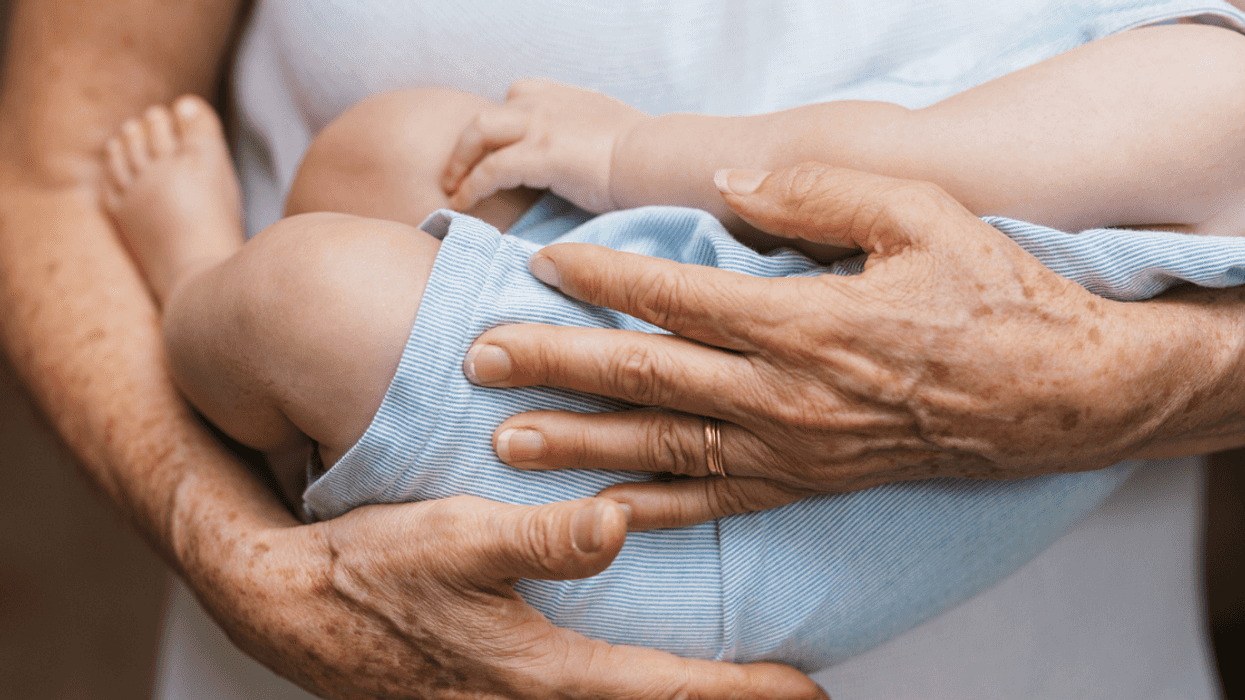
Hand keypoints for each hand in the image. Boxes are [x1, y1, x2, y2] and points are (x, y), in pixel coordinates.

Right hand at [187, 494, 823, 698]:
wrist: (287, 608)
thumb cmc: (370, 571)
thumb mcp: (452, 538)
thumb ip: (540, 540)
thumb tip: (620, 526)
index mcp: (539, 673)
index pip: (664, 692)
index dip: (742, 695)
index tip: (808, 691)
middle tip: (796, 698)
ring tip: (735, 692)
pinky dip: (623, 699)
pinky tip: (632, 684)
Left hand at [442, 78, 646, 213]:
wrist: (657, 159)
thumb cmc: (647, 159)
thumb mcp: (614, 136)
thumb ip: (591, 141)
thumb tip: (591, 164)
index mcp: (566, 99)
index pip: (519, 94)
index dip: (502, 121)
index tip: (495, 147)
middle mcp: (547, 103)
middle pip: (488, 114)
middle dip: (466, 144)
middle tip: (456, 173)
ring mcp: (540, 124)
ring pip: (479, 132)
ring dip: (460, 162)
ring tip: (454, 190)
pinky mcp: (539, 153)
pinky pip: (492, 169)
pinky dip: (472, 187)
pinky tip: (463, 205)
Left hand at [460, 162, 1202, 528]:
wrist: (1055, 395)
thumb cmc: (991, 294)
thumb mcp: (917, 216)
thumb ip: (815, 195)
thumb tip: (729, 184)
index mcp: (806, 322)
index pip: (678, 298)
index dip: (603, 279)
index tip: (543, 262)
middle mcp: (786, 395)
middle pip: (647, 379)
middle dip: (555, 364)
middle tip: (479, 357)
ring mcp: (793, 449)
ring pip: (662, 449)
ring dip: (579, 443)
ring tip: (506, 438)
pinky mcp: (807, 482)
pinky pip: (714, 503)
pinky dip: (650, 509)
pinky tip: (597, 513)